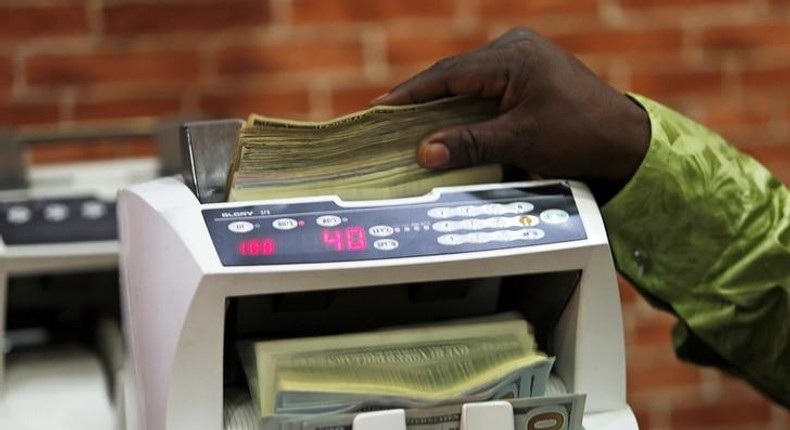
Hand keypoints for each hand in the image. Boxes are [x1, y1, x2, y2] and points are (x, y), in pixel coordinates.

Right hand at [372, 27, 649, 186]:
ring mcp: (523, 58)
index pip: (450, 74)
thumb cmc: (579, 136)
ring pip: (468, 79)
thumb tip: (425, 152)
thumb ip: (470, 144)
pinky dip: (463, 103)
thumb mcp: (520, 141)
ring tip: (408, 120)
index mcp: (514, 57)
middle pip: (455, 73)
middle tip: (387, 117)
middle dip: (422, 97)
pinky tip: (447, 119)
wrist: (623, 141)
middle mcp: (516, 49)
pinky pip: (484, 86)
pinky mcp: (528, 73)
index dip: (413, 93)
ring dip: (442, 101)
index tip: (382, 107)